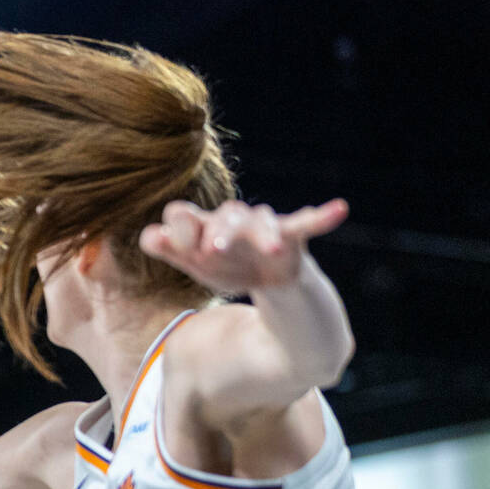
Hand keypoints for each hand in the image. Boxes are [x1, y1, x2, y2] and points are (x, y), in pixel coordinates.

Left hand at [139, 198, 348, 293]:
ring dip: (264, 234)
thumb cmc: (225, 264)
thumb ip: (171, 250)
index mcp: (203, 226)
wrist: (265, 279)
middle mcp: (232, 220)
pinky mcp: (292, 235)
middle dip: (220, 232)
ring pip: (262, 222)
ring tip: (271, 248)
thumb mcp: (195, 263)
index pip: (182, 217)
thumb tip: (151, 236)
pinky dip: (322, 217)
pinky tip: (339, 209)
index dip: (176, 230)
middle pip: (225, 217)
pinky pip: (308, 223)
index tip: (168, 244)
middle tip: (213, 250)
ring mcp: (263, 226)